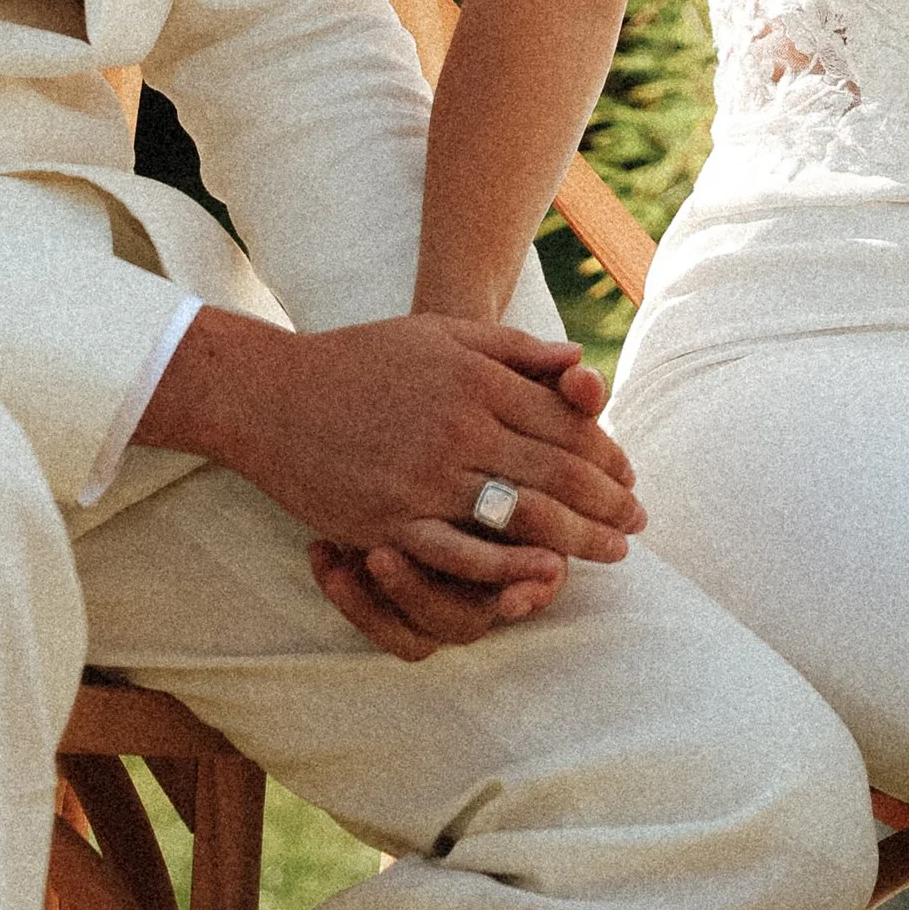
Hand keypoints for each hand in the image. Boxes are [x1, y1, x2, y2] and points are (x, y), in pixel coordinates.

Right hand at [139, 310, 644, 656]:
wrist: (270, 394)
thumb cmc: (362, 358)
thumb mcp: (441, 333)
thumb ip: (515, 348)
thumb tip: (580, 363)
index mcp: (477, 378)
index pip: (565, 424)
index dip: (608, 456)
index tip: (632, 478)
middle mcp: (459, 428)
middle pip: (557, 474)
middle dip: (608, 504)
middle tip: (638, 525)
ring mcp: (425, 478)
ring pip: (522, 518)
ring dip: (577, 542)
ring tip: (609, 554)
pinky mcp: (390, 521)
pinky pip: (463, 554)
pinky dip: (511, 568)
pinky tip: (542, 576)